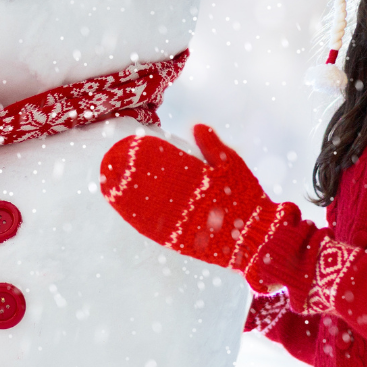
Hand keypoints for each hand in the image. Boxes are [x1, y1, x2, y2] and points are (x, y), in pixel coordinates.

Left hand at [100, 124, 298, 271]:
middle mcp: (185, 199)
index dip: (145, 156)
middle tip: (109, 168)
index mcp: (198, 178)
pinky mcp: (181, 240)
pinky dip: (139, 220)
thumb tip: (197, 126)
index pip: (165, 164)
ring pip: (147, 207)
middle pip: (150, 185)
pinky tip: (126, 214)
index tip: (127, 148)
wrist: (257, 238)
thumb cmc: (248, 199)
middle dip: (128, 177)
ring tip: (109, 189)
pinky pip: (155, 229)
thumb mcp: (234, 166)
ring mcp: (181, 221)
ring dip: (127, 198)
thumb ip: (214, 147)